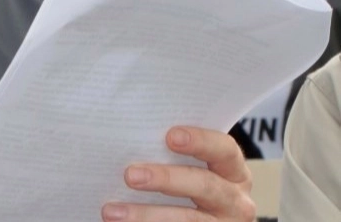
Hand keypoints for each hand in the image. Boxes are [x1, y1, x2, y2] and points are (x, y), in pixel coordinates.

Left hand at [102, 126, 254, 220]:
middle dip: (166, 179)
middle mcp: (236, 200)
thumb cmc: (182, 183)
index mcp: (232, 171)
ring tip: (112, 212)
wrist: (186, 220)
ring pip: (189, 219)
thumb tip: (125, 136)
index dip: (201, 141)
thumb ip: (167, 153)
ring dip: (146, 214)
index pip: (225, 150)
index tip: (171, 136)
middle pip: (206, 186)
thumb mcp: (186, 168)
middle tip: (130, 175)